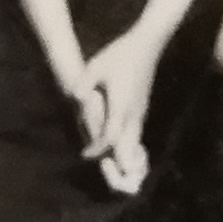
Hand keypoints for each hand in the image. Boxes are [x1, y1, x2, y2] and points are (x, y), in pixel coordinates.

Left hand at [74, 31, 160, 193]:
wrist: (148, 44)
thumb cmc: (119, 54)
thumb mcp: (95, 65)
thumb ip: (84, 83)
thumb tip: (74, 97)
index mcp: (121, 106)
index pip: (110, 137)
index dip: (97, 149)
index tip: (84, 154)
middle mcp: (133, 114)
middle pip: (129, 151)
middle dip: (120, 168)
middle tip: (109, 177)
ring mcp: (140, 112)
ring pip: (135, 145)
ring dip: (126, 160)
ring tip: (116, 173)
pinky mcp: (142, 109)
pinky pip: (137, 137)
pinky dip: (130, 149)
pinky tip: (121, 153)